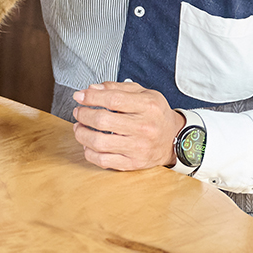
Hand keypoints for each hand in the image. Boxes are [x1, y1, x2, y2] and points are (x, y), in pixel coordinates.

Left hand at [71, 82, 186, 170]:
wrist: (174, 138)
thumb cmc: (155, 114)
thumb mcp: (143, 93)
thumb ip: (117, 88)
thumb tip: (92, 89)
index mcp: (148, 106)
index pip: (113, 100)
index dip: (91, 97)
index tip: (79, 96)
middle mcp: (144, 127)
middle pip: (103, 120)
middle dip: (84, 115)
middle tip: (79, 112)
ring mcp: (139, 147)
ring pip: (100, 142)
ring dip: (82, 134)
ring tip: (79, 127)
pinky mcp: (133, 163)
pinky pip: (103, 161)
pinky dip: (89, 152)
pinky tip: (88, 144)